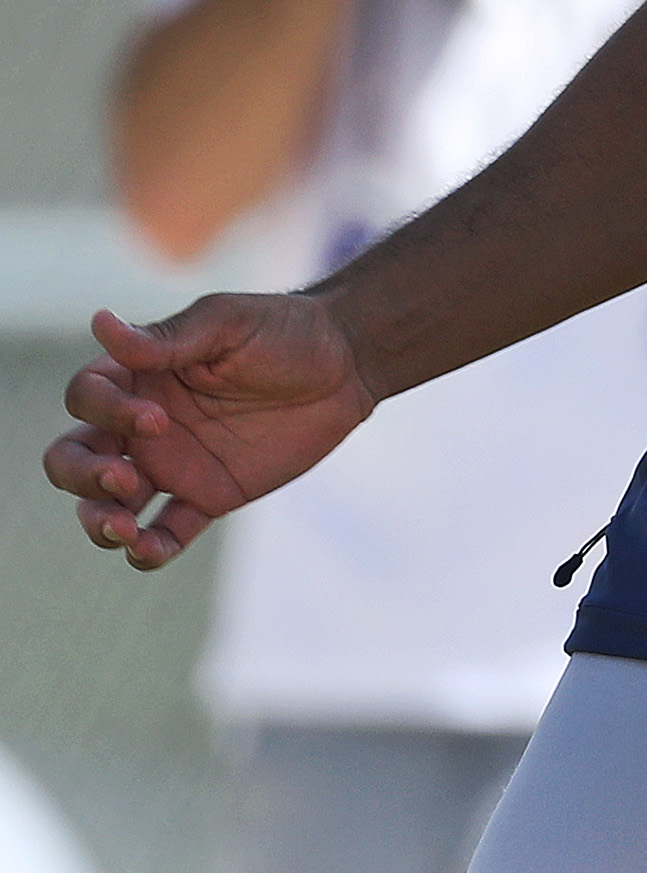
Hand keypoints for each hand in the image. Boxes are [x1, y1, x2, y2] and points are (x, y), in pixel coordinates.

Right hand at [44, 299, 376, 568]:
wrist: (347, 364)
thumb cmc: (284, 331)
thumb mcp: (226, 324)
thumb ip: (166, 339)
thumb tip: (100, 322)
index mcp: (138, 377)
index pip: (85, 400)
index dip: (105, 413)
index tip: (157, 417)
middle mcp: (142, 426)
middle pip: (72, 459)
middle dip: (81, 475)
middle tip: (124, 478)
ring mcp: (173, 465)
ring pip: (106, 504)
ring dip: (99, 521)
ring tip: (122, 527)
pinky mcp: (209, 497)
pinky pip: (166, 532)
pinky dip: (149, 550)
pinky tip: (150, 549)